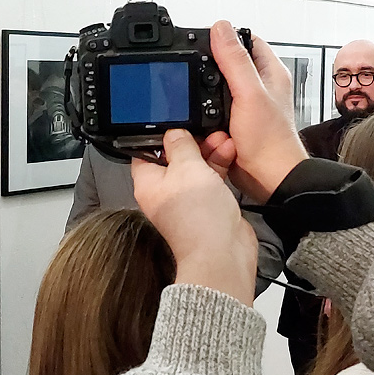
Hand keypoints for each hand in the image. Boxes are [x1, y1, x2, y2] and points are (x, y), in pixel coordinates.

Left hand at [132, 129, 257, 304]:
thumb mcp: (187, 168)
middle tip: (205, 132)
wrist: (222, 252)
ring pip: (195, 167)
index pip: (145, 152)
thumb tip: (174, 133)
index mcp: (148, 183)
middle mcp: (165, 192)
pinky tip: (229, 153)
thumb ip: (181, 146)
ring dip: (209, 152)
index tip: (175, 122)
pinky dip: (219, 166)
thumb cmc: (197, 217)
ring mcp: (186, 199)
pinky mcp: (206, 205)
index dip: (159, 135)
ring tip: (222, 139)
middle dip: (191, 142)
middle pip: (173, 157)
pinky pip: (210, 179)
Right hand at [202, 21, 307, 202]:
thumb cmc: (270, 141)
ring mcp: (246, 106)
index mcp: (269, 72)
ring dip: (203, 94)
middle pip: (227, 63)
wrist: (268, 178)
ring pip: (215, 89)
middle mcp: (259, 87)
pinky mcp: (233, 123)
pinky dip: (202, 114)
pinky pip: (211, 112)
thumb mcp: (250, 93)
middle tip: (191, 69)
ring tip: (193, 95)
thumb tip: (220, 28)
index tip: (205, 39)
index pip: (246, 40)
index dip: (225, 36)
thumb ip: (235, 61)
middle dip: (208, 67)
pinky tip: (197, 117)